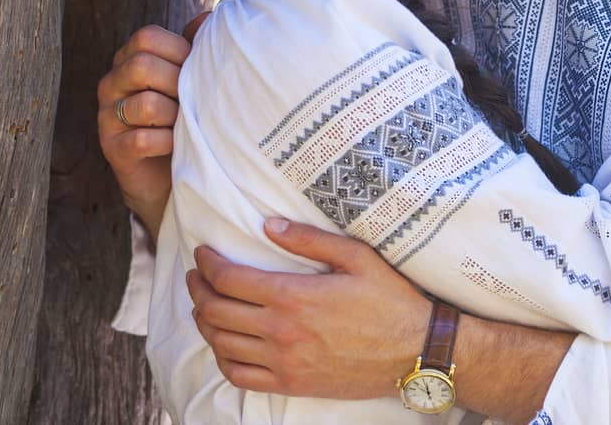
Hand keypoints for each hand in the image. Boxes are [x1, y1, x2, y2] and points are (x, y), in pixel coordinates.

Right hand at [96, 13, 207, 234]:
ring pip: (146, 104)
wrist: (171, 174)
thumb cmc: (183, 119)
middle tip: (191, 100)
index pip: (146, 37)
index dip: (178, 50)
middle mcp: (112, 84)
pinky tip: (175, 145)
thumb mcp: (190, 80)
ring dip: (175, 116)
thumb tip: (207, 17)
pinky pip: (141, 140)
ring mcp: (107, 117)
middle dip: (177, 82)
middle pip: (141, 65)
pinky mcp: (112, 149)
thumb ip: (195, 48)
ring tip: (184, 124)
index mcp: (129, 61)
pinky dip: (166, 142)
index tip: (196, 69)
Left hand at [187, 219, 430, 398]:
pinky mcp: (291, 384)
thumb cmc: (389, 299)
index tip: (202, 253)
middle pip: (215, 311)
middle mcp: (281, 331)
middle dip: (198, 288)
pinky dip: (221, 358)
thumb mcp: (356, 257)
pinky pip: (239, 376)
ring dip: (204, 321)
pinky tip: (223, 344)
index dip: (207, 264)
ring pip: (221, 344)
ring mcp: (284, 362)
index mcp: (294, 296)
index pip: (229, 279)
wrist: (413, 350)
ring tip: (204, 304)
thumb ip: (309, 240)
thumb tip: (268, 225)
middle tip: (197, 275)